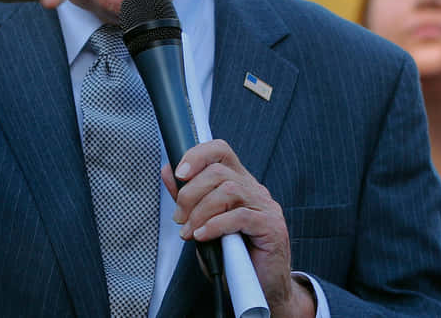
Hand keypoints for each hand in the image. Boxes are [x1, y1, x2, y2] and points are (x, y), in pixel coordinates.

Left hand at [162, 140, 314, 316]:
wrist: (260, 289)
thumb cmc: (232, 257)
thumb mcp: (202, 224)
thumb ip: (188, 198)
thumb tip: (168, 172)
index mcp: (239, 183)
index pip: (220, 151)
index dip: (197, 155)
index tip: (179, 173)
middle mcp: (254, 189)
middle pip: (218, 172)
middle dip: (190, 194)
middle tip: (180, 218)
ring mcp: (265, 207)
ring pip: (227, 191)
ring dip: (200, 212)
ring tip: (191, 232)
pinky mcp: (272, 227)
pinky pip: (239, 217)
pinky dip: (215, 226)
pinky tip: (204, 237)